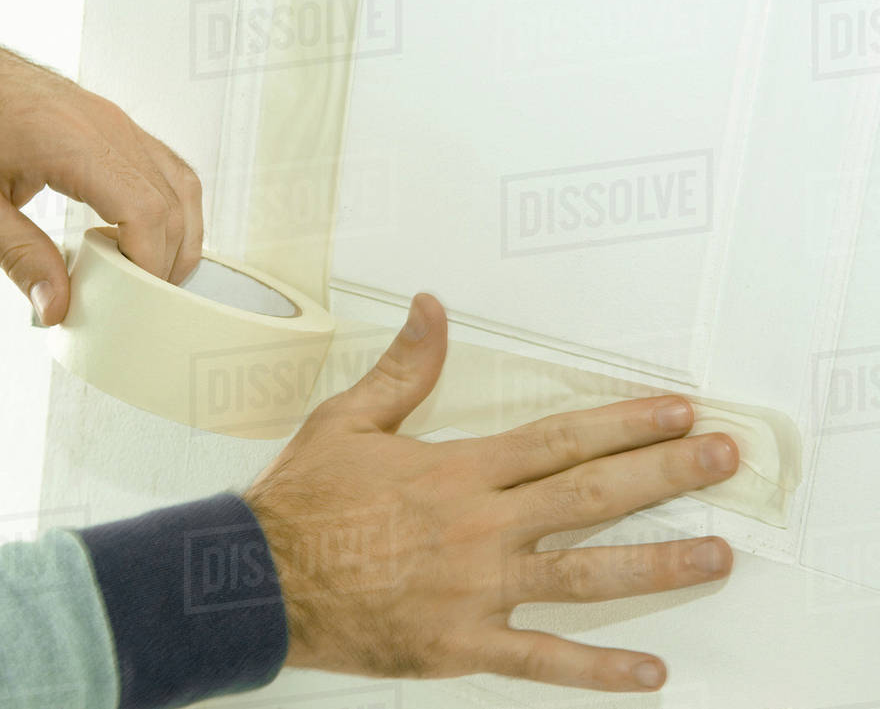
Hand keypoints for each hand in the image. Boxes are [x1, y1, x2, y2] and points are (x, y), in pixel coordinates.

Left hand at [0, 30, 201, 324]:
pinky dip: (171, 209)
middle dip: (165, 261)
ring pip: (180, 186)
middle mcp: (106, 126)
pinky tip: (147, 239)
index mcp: (71, 142)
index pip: (144, 211)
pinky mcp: (115, 123)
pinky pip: (166, 168)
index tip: (133, 300)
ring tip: (151, 277)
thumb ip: (17, 256)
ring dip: (178, 236)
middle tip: (138, 302)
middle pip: (171, 204)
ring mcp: (116, 120)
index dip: (149, 264)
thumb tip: (56, 307)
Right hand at [245, 293, 737, 691]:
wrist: (258, 581)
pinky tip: (649, 672)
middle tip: (724, 461)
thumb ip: (404, 369)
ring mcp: (477, 589)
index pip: (560, 439)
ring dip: (658, 564)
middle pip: (591, 496)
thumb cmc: (302, 502)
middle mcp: (479, 527)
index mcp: (457, 471)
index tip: (676, 412)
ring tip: (716, 554)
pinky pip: (542, 659)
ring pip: (585, 575)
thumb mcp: (347, 421)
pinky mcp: (462, 642)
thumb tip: (433, 309)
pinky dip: (598, 670)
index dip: (625, 422)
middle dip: (665, 475)